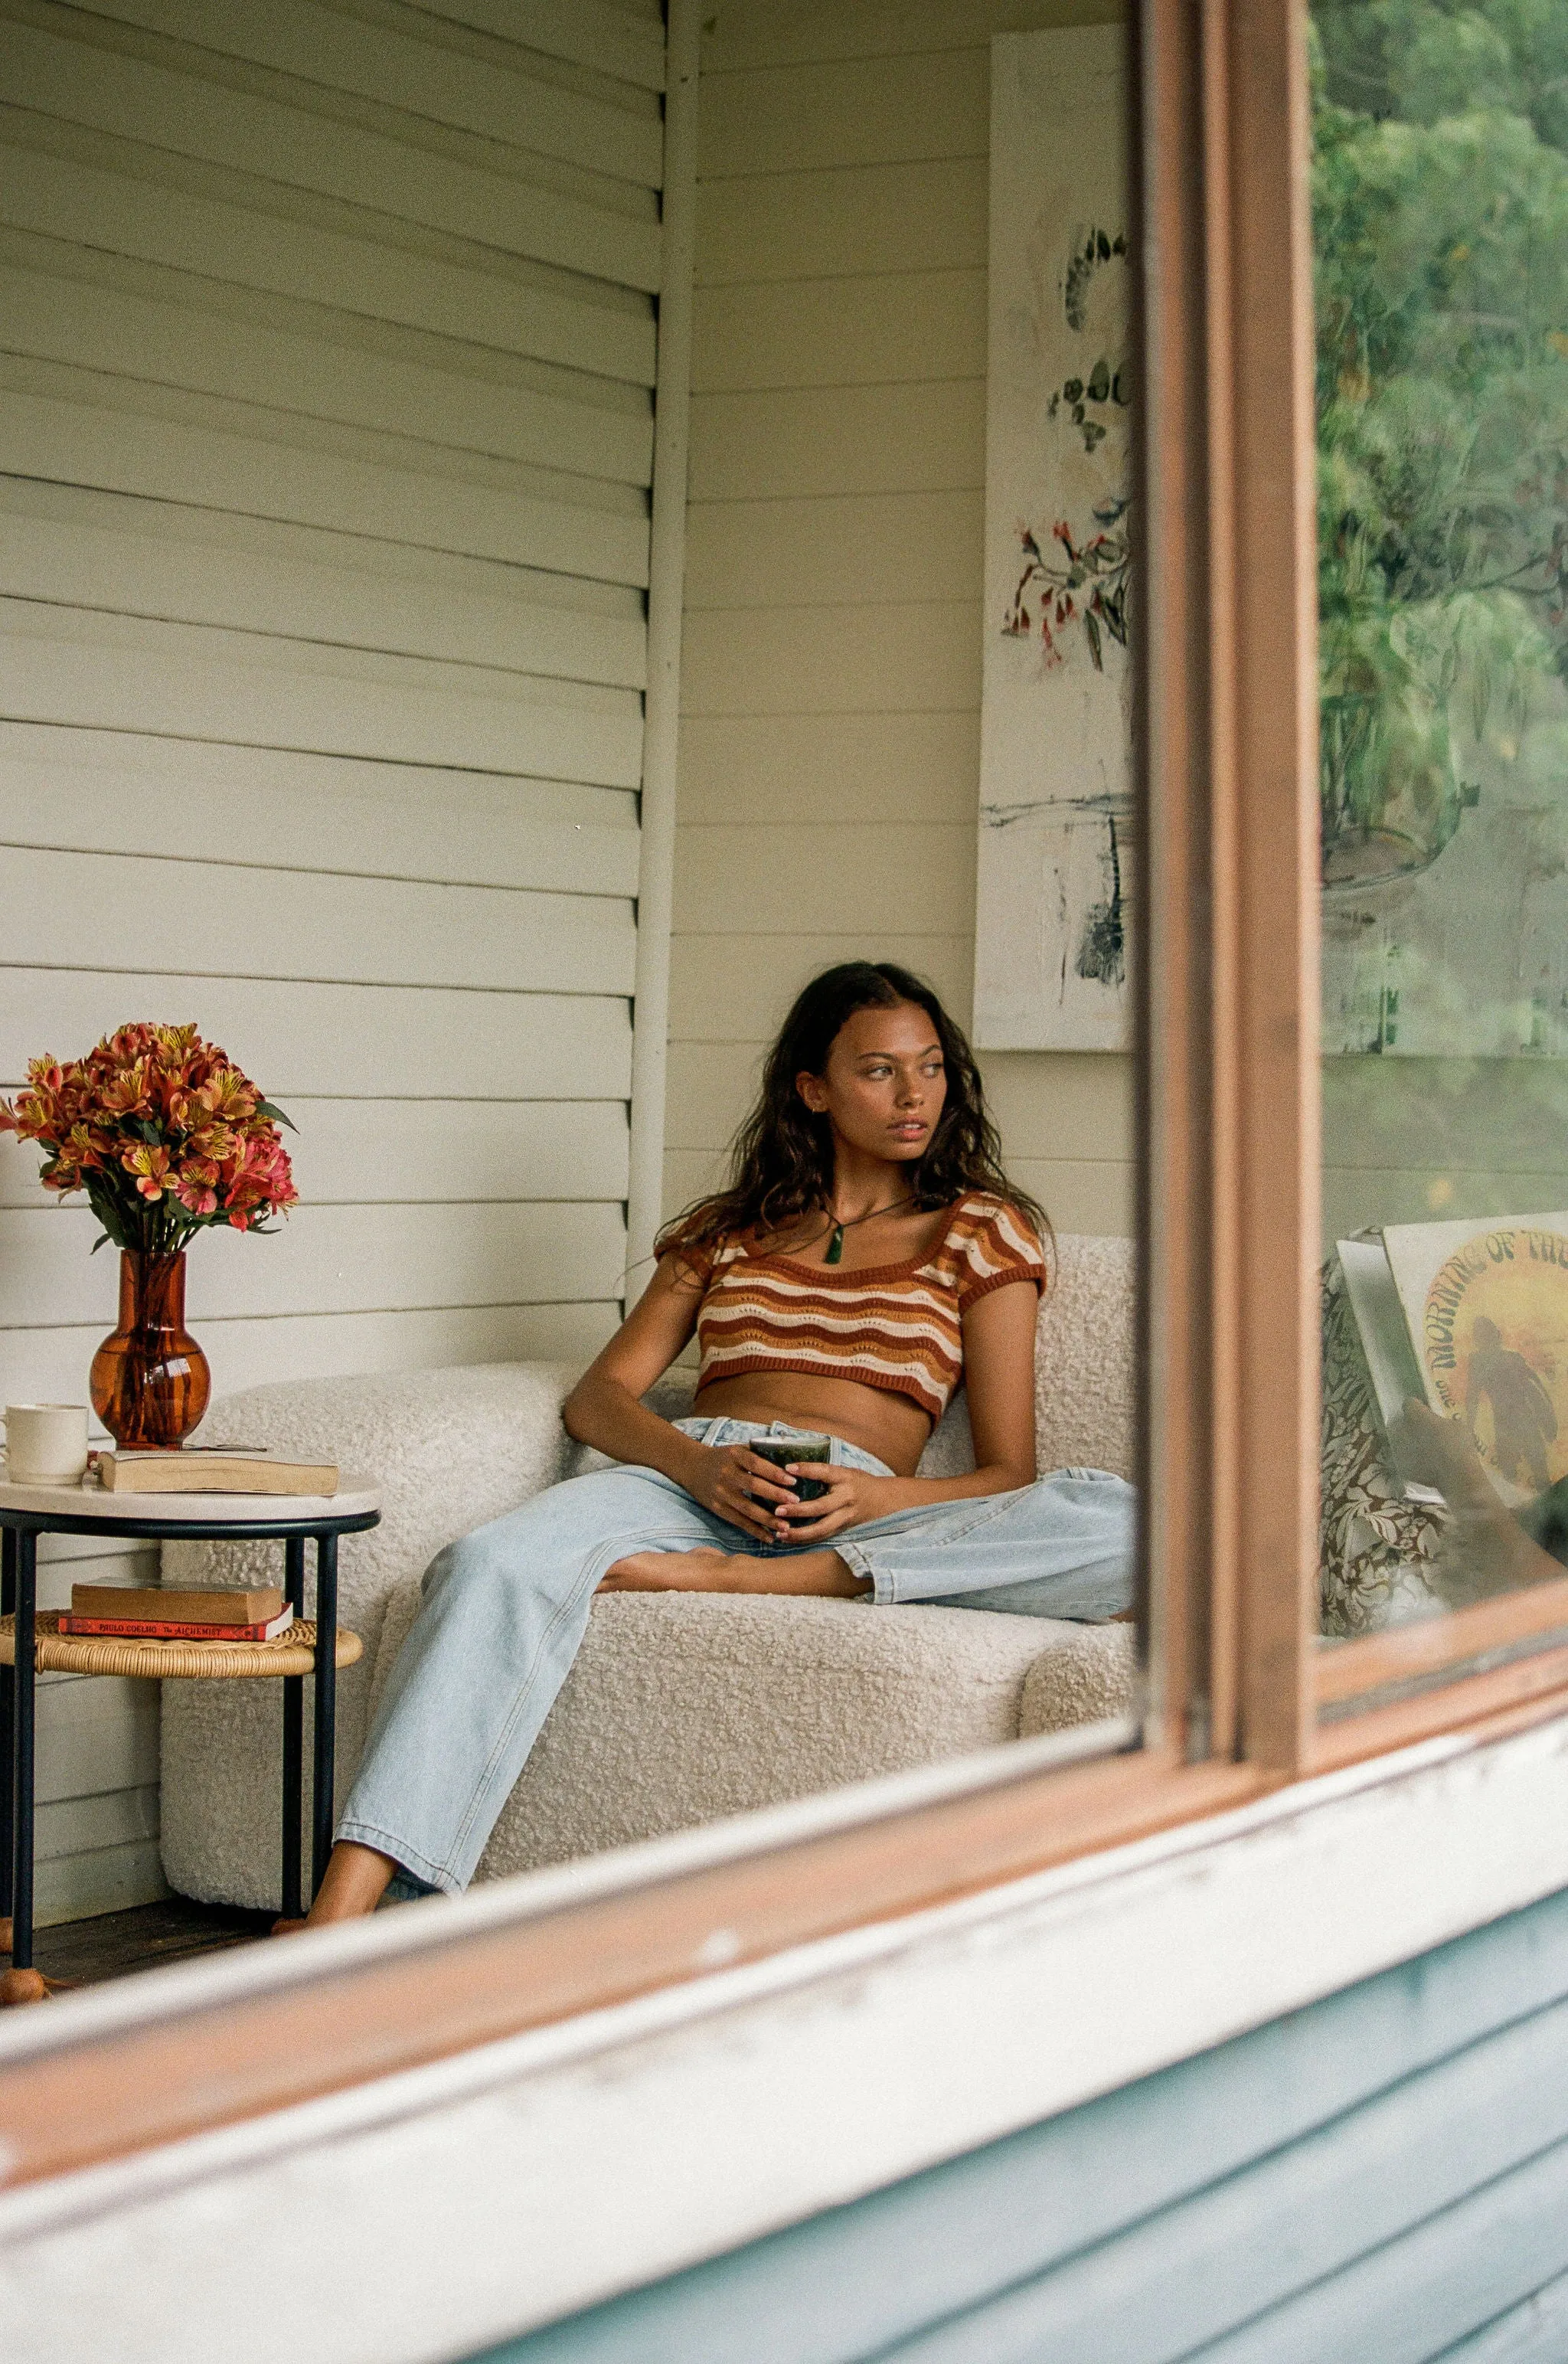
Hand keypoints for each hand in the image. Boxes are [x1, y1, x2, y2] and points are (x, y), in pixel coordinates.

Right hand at [682, 1441, 802, 1542]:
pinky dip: (755, 1531)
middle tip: (796, 1502)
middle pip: (753, 1486)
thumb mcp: (738, 1449)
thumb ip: (760, 1453)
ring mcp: (720, 1493)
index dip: (774, 1472)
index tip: (792, 1480)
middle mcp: (726, 1474)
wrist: (691, 1467)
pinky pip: (738, 1521)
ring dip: (767, 1519)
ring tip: (786, 1526)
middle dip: (775, 1494)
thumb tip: (792, 1457)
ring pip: (746, 1508)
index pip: (756, 1463)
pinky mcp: (717, 1508)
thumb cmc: (724, 1458)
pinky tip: (770, 1537)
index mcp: (734, 1455)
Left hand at [771, 1463, 899, 1542]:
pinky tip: (788, 1539)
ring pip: (822, 1529)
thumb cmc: (859, 1482)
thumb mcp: (845, 1472)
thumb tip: (791, 1469)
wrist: (885, 1500)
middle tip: (778, 1511)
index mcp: (846, 1478)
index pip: (825, 1472)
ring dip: (800, 1533)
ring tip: (780, 1533)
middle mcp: (846, 1498)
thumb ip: (824, 1474)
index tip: (788, 1468)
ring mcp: (846, 1517)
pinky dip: (806, 1540)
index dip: (807, 1469)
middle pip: (821, 1507)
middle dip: (799, 1510)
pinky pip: (823, 1537)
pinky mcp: (844, 1529)